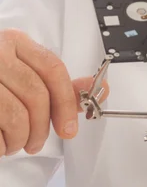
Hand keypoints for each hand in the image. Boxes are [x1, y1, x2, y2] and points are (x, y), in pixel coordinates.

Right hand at [0, 29, 108, 157]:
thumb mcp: (21, 69)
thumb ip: (55, 81)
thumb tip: (97, 89)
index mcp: (15, 42)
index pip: (53, 68)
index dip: (66, 101)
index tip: (70, 126)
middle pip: (37, 95)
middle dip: (42, 126)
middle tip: (36, 141)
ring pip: (16, 115)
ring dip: (20, 139)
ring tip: (15, 143)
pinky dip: (1, 144)